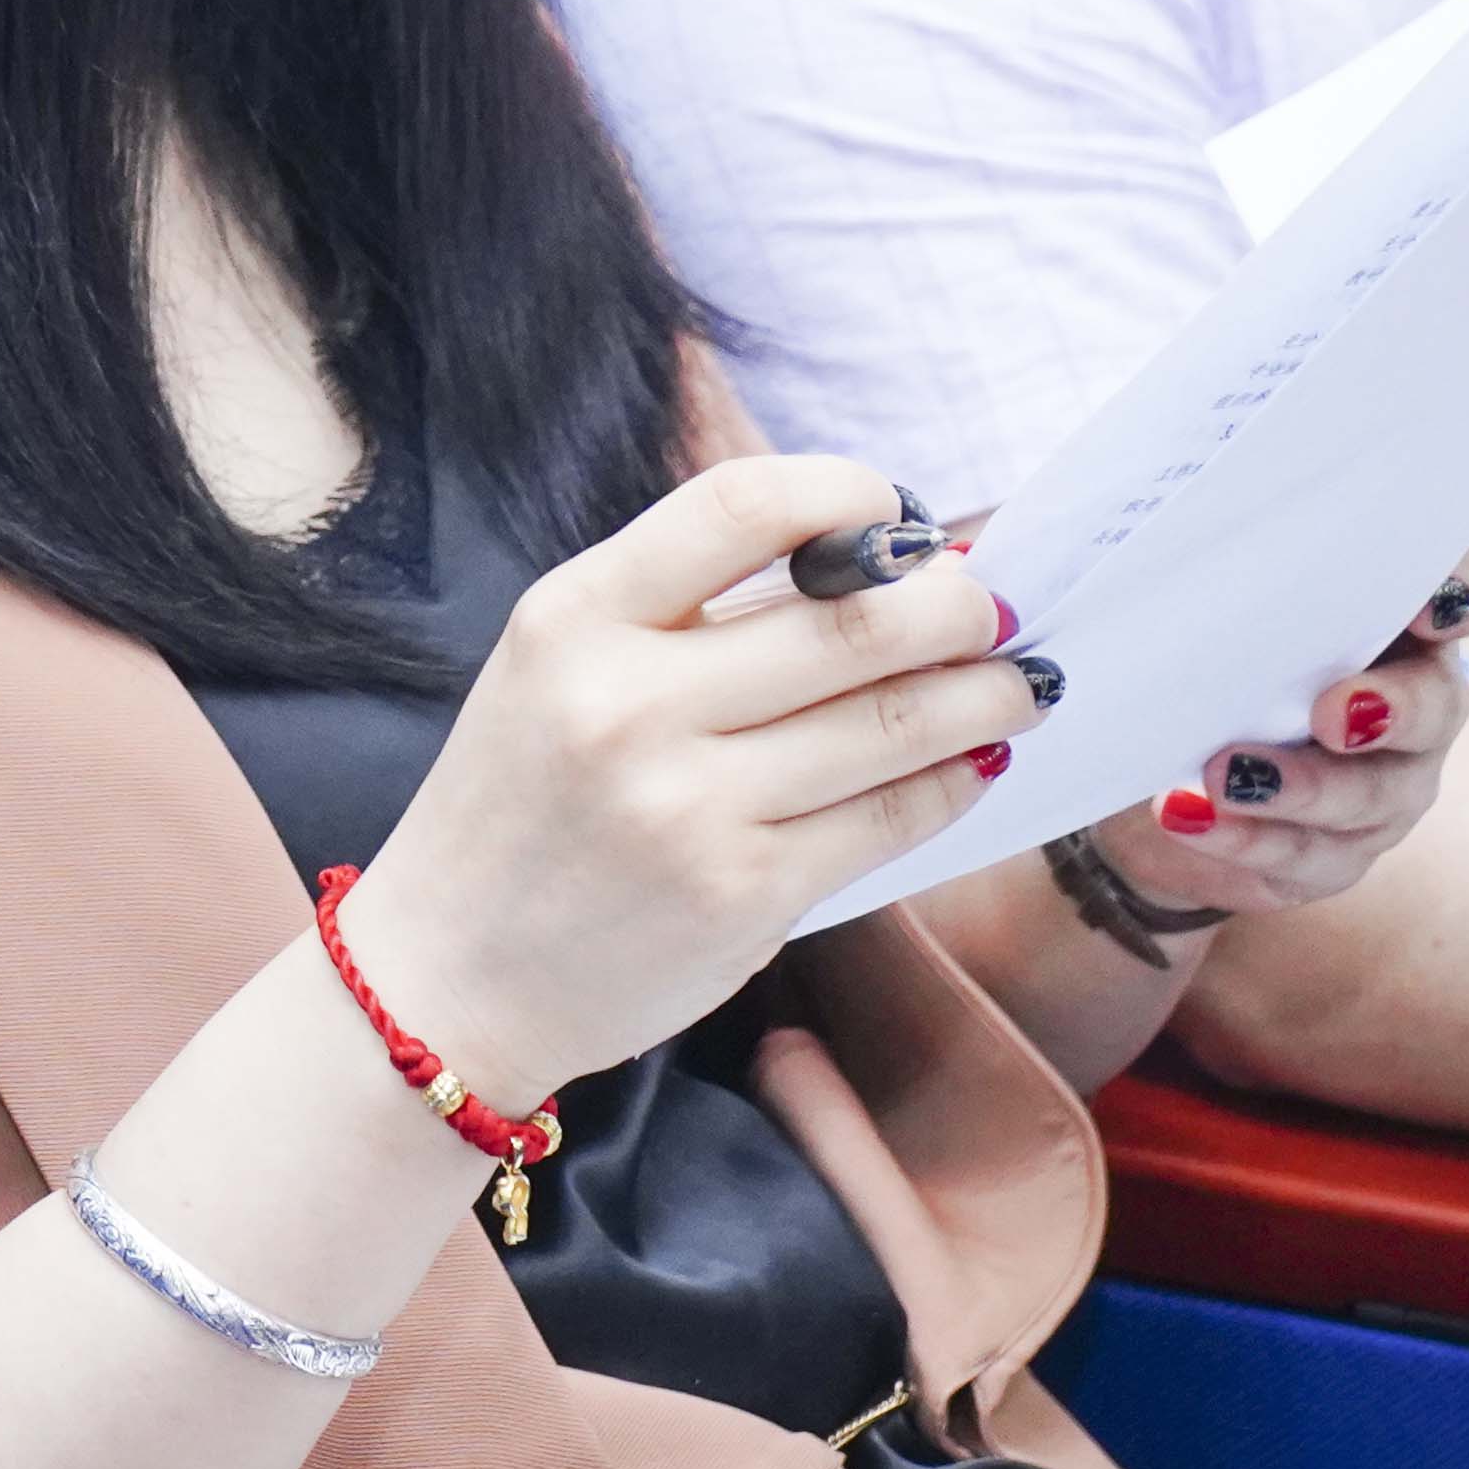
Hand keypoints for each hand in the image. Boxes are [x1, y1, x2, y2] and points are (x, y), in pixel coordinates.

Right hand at [336, 452, 1047, 1110]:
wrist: (448, 975)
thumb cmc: (520, 806)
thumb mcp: (557, 665)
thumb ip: (683, 605)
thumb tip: (865, 555)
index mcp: (574, 617)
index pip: (740, 506)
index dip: (847, 493)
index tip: (897, 512)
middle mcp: (628, 701)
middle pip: (849, 621)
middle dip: (956, 606)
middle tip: (997, 606)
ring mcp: (689, 804)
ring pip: (889, 722)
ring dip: (982, 693)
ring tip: (1019, 682)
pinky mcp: (742, 894)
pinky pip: (886, 819)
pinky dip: (948, 782)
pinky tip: (970, 763)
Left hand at [1099, 546, 1468, 920]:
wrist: (1162, 779)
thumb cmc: (1208, 665)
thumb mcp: (1221, 612)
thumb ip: (1244, 579)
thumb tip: (1197, 535)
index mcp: (1398, 626)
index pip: (1468, 596)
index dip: (1467, 592)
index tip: (1432, 599)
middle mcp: (1414, 706)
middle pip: (1437, 706)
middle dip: (1393, 708)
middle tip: (1332, 713)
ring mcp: (1385, 789)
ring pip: (1370, 795)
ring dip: (1300, 785)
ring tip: (1224, 773)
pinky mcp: (1336, 856)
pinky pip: (1303, 854)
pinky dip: (1242, 834)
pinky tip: (1189, 813)